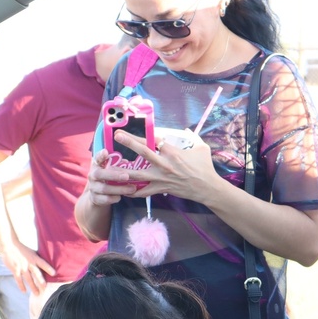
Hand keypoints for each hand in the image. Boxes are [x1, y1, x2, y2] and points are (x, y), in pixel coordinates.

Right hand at [0, 241, 54, 295]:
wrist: (9, 245)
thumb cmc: (22, 249)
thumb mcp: (32, 252)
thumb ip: (38, 258)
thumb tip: (47, 262)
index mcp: (34, 258)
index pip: (43, 263)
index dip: (48, 268)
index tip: (54, 274)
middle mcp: (29, 263)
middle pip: (36, 273)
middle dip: (41, 281)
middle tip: (45, 288)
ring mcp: (22, 267)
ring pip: (28, 279)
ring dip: (33, 287)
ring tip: (37, 293)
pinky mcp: (15, 270)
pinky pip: (19, 280)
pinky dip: (21, 286)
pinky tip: (24, 291)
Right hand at [82, 150, 140, 206]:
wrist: (97, 195)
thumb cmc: (108, 178)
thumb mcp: (112, 170)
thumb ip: (118, 166)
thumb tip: (128, 163)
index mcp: (97, 165)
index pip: (96, 158)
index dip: (100, 155)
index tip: (106, 152)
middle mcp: (92, 175)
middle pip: (99, 174)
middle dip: (114, 175)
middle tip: (127, 176)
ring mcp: (93, 187)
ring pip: (104, 188)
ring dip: (119, 189)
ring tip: (132, 188)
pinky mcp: (95, 198)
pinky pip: (105, 199)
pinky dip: (114, 198)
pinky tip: (120, 197)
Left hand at [104, 130, 220, 203]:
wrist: (207, 188)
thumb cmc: (205, 168)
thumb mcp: (202, 148)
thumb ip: (193, 137)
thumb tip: (186, 131)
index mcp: (173, 152)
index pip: (155, 139)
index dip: (144, 133)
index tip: (135, 127)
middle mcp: (164, 164)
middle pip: (143, 152)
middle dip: (129, 142)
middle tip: (117, 136)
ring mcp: (161, 178)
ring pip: (138, 174)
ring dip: (123, 171)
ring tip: (110, 168)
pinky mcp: (161, 189)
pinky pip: (144, 191)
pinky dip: (133, 191)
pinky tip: (123, 190)